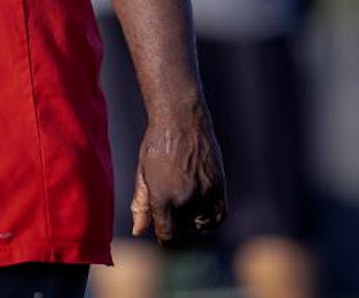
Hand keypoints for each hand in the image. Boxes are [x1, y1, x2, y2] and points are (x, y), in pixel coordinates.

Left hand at [131, 107, 226, 244]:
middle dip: (174, 222)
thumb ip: (141, 205)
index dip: (164, 237)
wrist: (181, 120)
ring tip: (183, 203)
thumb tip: (139, 231)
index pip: (167, 234)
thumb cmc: (156, 145)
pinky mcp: (220, 186)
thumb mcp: (143, 174)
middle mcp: (186, 198)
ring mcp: (206, 193)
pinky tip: (201, 211)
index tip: (162, 233)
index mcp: (163, 197)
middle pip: (182, 227)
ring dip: (192, 220)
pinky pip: (219, 215)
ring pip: (200, 222)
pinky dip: (211, 219)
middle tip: (168, 203)